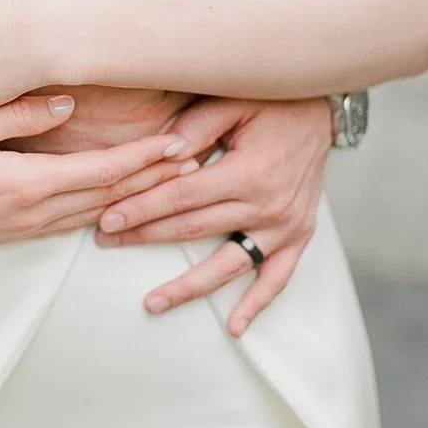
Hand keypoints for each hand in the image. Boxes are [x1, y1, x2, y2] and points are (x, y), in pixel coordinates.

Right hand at [0, 94, 192, 250]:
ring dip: (135, 197)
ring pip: (95, 213)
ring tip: (169, 179)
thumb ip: (15, 115)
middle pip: (110, 196)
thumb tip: (65, 105)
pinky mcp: (11, 234)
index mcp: (26, 185)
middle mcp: (32, 214)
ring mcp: (22, 229)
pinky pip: (70, 223)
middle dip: (155, 179)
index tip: (180, 143)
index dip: (146, 158)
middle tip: (194, 159)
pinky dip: (103, 209)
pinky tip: (117, 200)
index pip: (104, 173)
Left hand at [94, 97, 331, 336]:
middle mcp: (269, 205)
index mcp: (249, 171)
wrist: (322, 110)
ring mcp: (286, 225)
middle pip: (194, 230)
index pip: (182, 198)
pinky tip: (234, 327)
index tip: (107, 218)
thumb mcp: (231, 101)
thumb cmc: (269, 100)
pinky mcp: (298, 235)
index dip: (142, 208)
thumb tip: (161, 153)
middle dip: (145, 237)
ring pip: (228, 264)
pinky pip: (277, 277)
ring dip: (188, 286)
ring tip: (151, 303)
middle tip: (105, 242)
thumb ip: (195, 127)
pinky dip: (256, 303)